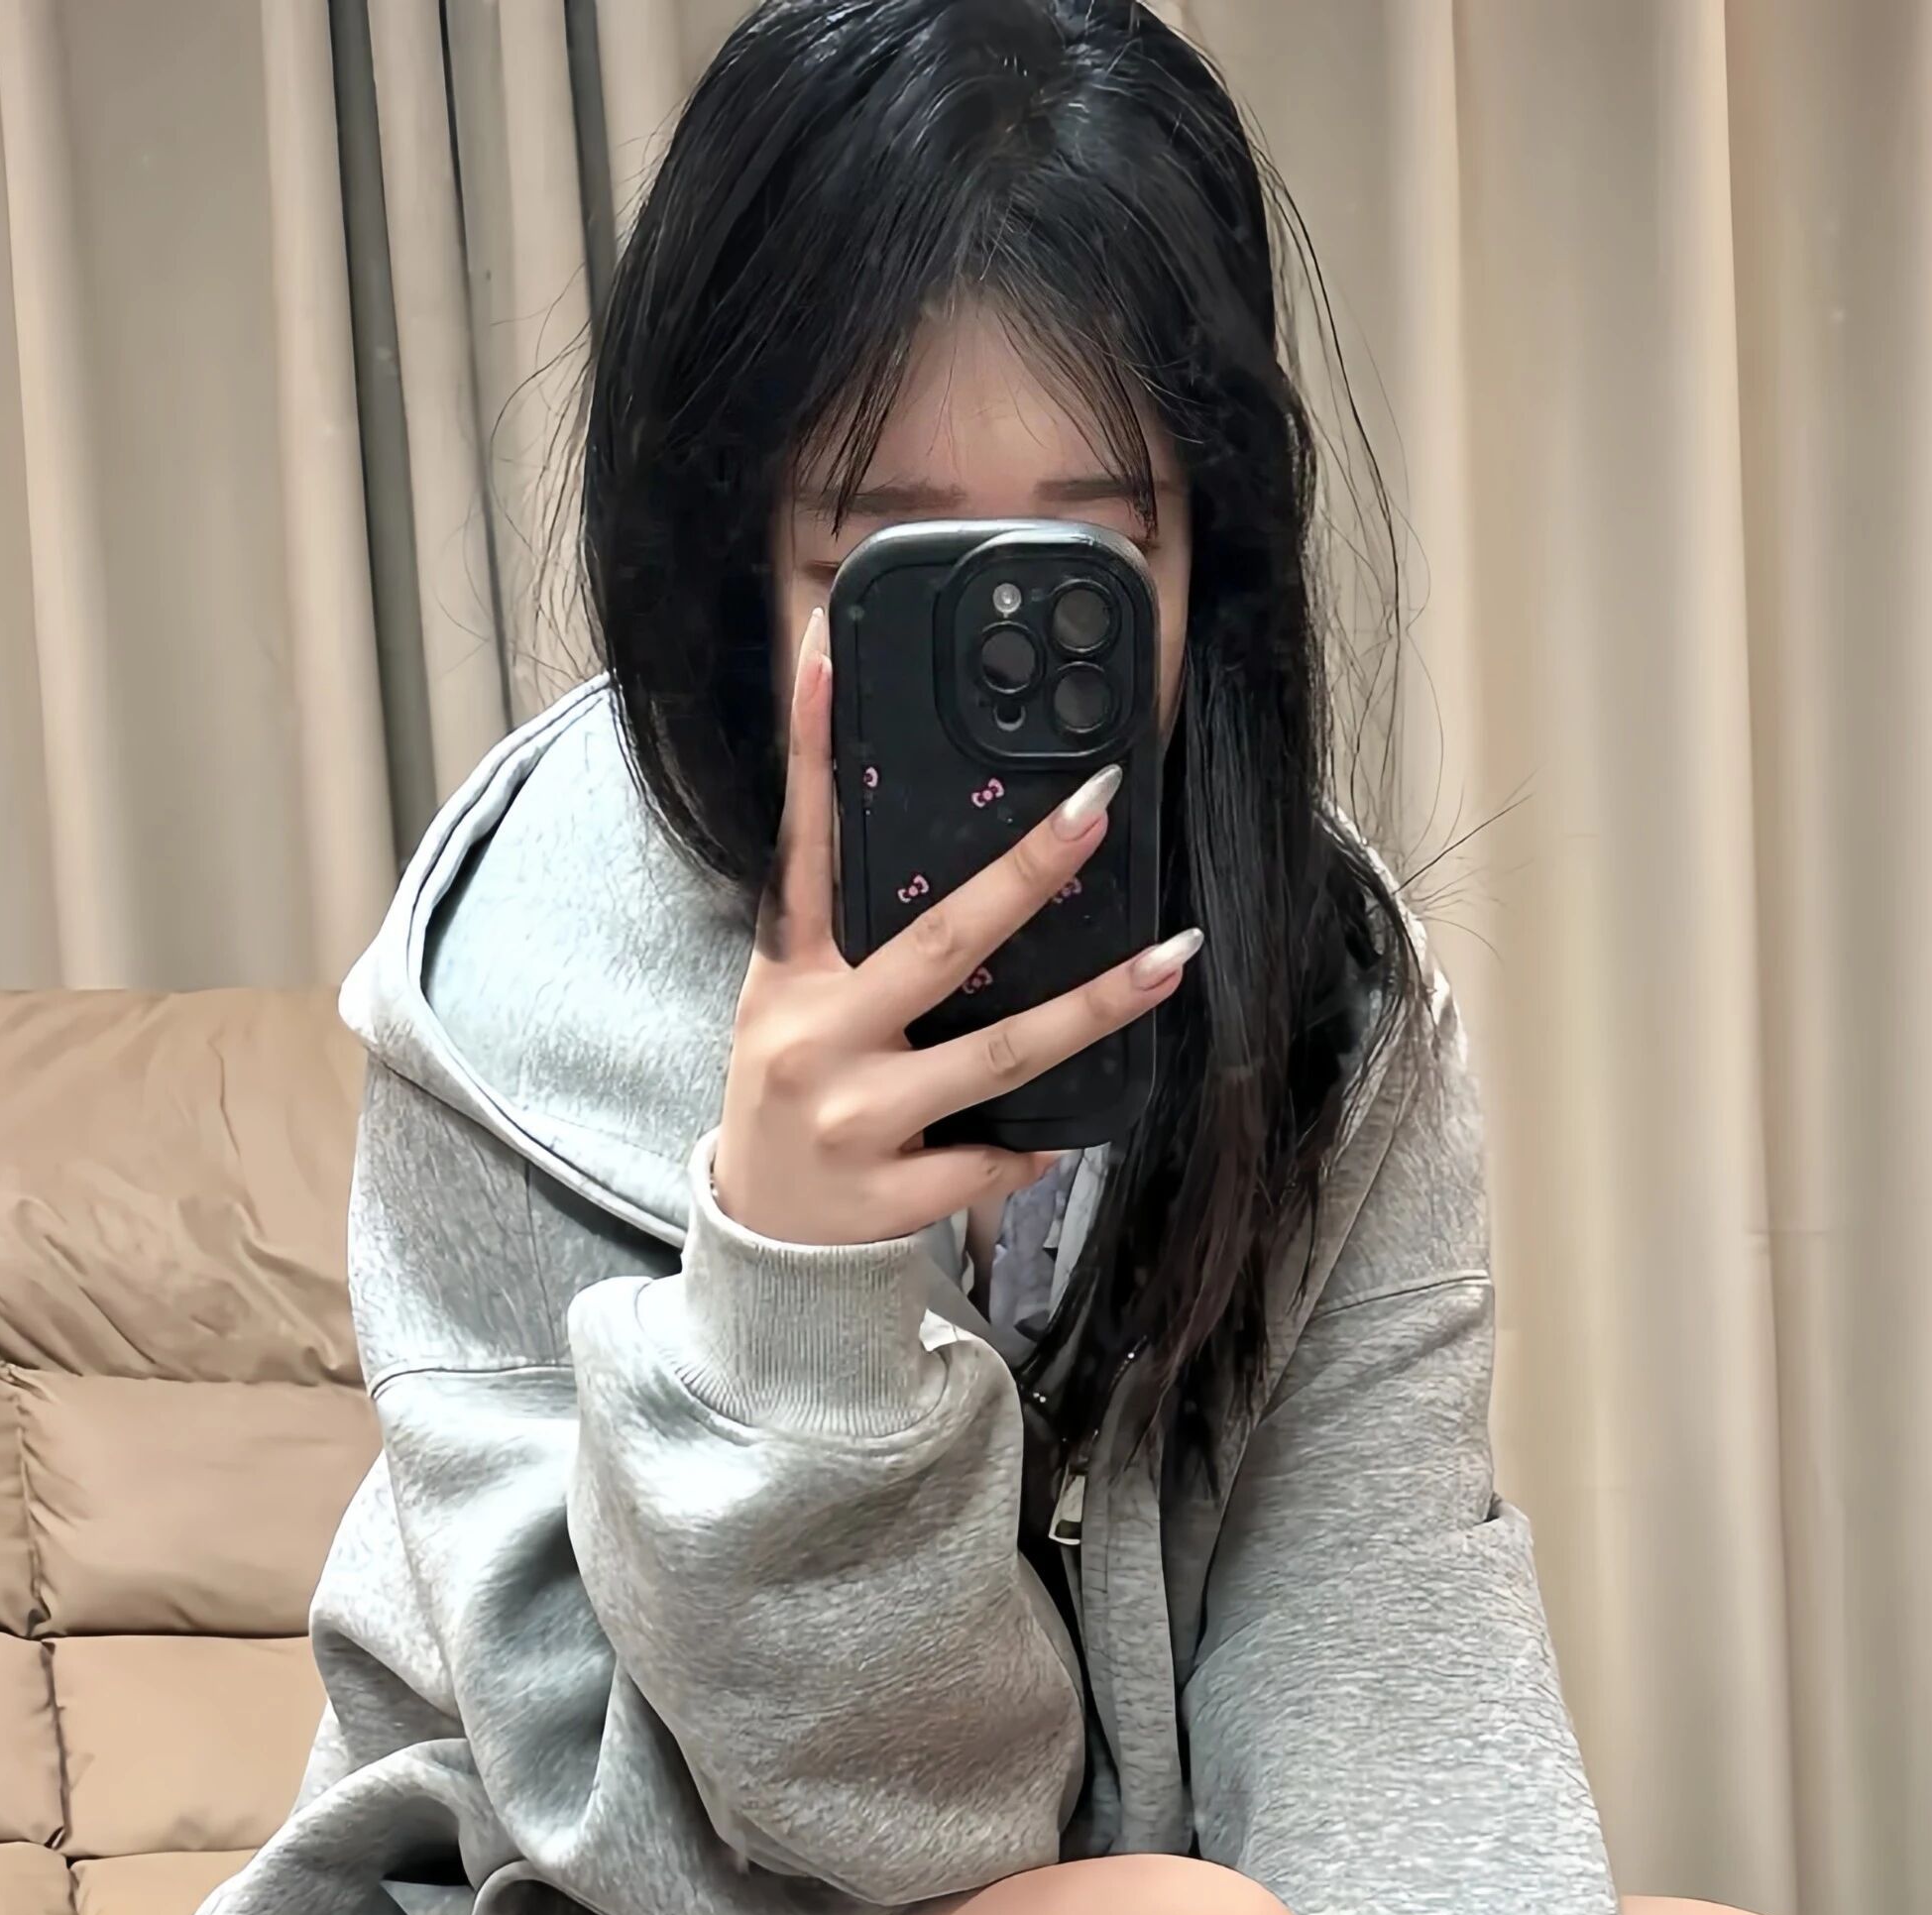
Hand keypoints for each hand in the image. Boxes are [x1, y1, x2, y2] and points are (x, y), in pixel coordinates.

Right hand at [711, 600, 1201, 1248]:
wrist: (761, 1242)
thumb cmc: (791, 1101)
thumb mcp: (787, 1007)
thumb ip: (846, 941)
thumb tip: (955, 864)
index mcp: (789, 975)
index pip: (803, 846)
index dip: (816, 749)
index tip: (836, 655)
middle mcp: (815, 1037)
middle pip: (939, 941)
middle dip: (1028, 872)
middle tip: (1099, 809)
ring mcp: (853, 1120)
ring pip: (998, 1056)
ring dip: (1095, 1007)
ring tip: (1170, 960)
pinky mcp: (888, 1196)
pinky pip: (993, 1158)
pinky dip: (1034, 1147)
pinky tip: (1062, 1133)